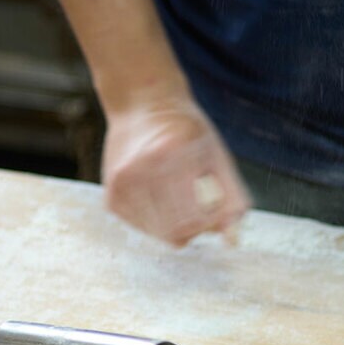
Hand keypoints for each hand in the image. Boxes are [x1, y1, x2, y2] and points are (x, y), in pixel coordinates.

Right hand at [101, 86, 250, 246]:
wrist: (142, 103)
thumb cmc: (188, 132)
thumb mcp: (218, 157)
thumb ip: (231, 198)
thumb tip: (232, 241)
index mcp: (172, 154)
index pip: (195, 218)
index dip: (209, 223)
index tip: (214, 209)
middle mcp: (141, 168)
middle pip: (175, 232)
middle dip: (193, 228)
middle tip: (198, 206)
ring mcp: (122, 184)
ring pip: (158, 234)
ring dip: (174, 224)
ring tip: (178, 196)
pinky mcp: (111, 196)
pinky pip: (141, 227)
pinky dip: (156, 220)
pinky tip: (158, 195)